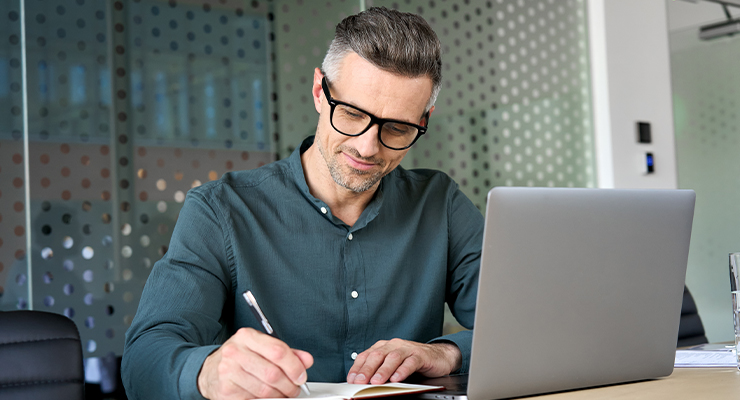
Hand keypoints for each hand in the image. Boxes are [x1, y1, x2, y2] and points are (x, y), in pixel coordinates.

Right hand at [197, 327, 312, 398]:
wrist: (209, 370)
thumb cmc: (239, 358)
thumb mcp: (261, 348)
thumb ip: (286, 353)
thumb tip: (306, 360)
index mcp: (247, 336)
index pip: (278, 351)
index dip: (294, 366)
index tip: (301, 376)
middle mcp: (235, 352)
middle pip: (273, 373)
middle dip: (289, 385)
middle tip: (294, 389)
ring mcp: (228, 372)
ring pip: (265, 390)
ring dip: (279, 396)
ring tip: (282, 394)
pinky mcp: (225, 391)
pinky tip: (266, 397)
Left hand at [347, 339, 460, 384]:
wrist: (438, 356)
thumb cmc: (412, 361)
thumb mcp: (393, 365)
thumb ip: (379, 371)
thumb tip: (363, 383)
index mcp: (384, 346)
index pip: (366, 355)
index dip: (357, 367)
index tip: (351, 379)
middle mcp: (394, 345)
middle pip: (378, 355)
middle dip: (367, 369)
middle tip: (360, 382)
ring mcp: (408, 349)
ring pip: (393, 358)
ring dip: (383, 371)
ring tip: (376, 382)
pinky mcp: (421, 355)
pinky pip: (411, 362)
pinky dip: (403, 370)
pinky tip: (397, 378)